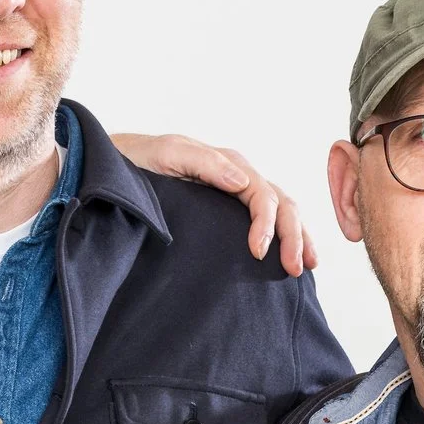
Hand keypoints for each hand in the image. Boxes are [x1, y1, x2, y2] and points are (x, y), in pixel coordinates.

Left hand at [110, 133, 317, 275]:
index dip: (266, 224)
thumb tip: (242, 182)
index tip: (258, 253)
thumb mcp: (168, 155)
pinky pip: (263, 220)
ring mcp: (234, 193)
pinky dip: (282, 237)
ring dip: (297, 237)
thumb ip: (205, 164)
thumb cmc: (139, 160)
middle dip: (293, 236)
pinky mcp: (226, 210)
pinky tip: (289, 256)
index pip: (262, 195)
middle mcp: (238, 176)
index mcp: (229, 164)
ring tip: (306, 266)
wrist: (118, 166)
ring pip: (280, 212)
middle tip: (295, 269)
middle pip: (280, 204)